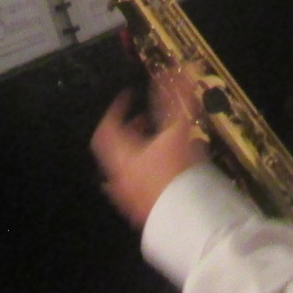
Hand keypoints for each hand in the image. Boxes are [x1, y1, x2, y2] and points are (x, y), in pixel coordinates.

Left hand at [91, 71, 208, 229]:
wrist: (185, 221)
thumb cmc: (176, 172)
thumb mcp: (178, 130)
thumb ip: (178, 99)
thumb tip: (180, 71)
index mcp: (121, 155)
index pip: (107, 127)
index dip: (117, 108)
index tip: (129, 96)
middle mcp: (118, 177)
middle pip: (114, 149)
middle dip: (130, 131)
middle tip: (146, 121)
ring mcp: (128, 198)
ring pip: (126, 170)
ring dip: (139, 153)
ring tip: (160, 145)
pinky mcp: (143, 213)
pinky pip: (138, 189)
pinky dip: (147, 175)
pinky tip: (166, 173)